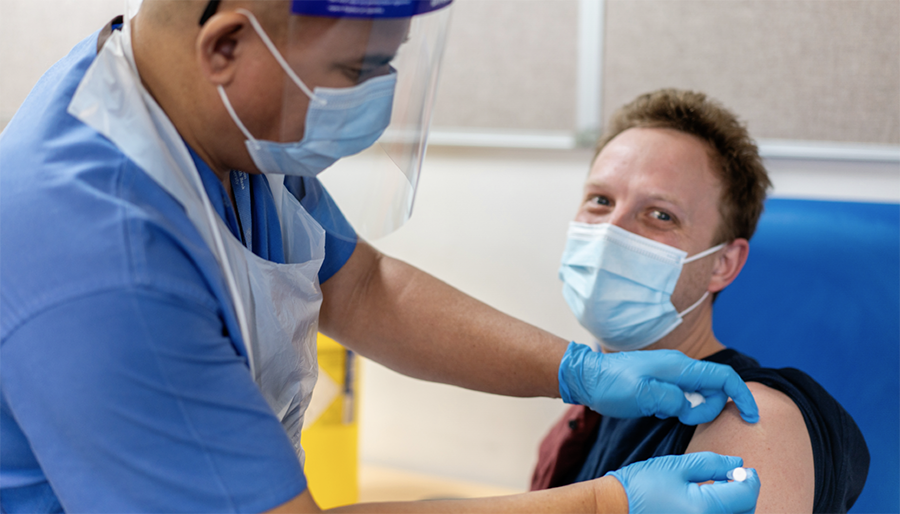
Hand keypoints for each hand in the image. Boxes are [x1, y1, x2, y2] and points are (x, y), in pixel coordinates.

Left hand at [557, 342, 758, 423]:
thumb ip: (672, 399)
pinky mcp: (663, 384)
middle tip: (681, 418)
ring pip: (698, 395)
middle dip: (707, 410)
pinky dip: (679, 408)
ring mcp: (671, 375)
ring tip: (663, 412)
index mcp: (679, 367)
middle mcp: (679, 367)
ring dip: (691, 410)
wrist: (587, 378)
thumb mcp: (642, 394)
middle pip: (714, 389)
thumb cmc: (611, 385)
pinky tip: (657, 410)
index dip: (742, 395)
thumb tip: (688, 404)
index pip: (723, 377)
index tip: (751, 416)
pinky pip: (683, 398)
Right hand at [607, 453, 759, 513]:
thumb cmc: (642, 484)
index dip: (751, 480)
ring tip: (720, 489)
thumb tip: (738, 465)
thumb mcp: (677, 466)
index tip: (747, 470)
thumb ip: (712, 464)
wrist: (617, 507)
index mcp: (704, 508)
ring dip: (735, 506)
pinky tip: (708, 502)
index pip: (746, 495)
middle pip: (745, 512)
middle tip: (733, 478)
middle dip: (745, 494)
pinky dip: (720, 512)